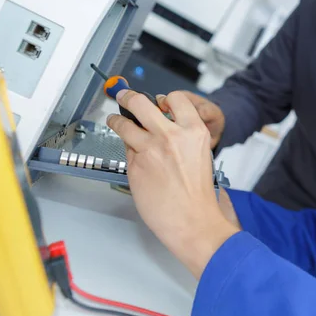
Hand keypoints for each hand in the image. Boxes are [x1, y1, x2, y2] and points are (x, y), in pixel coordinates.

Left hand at [107, 90, 238, 278]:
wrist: (192, 219)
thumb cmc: (198, 194)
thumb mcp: (200, 154)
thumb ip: (182, 136)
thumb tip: (161, 126)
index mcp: (193, 131)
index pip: (174, 98)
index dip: (163, 98)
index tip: (156, 100)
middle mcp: (170, 135)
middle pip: (140, 103)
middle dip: (128, 96)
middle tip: (124, 96)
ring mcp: (149, 150)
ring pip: (123, 124)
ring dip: (117, 120)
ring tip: (115, 121)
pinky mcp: (134, 166)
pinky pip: (125, 150)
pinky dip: (127, 150)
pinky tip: (133, 156)